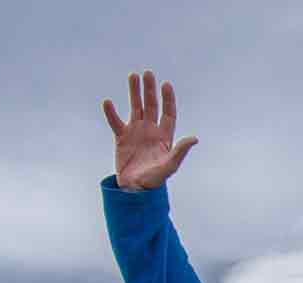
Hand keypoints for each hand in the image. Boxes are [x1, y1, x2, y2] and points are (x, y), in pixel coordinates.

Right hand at [102, 71, 197, 190]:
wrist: (135, 188)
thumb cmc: (155, 179)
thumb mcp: (170, 165)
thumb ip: (180, 151)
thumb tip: (195, 138)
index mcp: (164, 136)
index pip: (168, 113)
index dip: (167, 99)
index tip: (166, 84)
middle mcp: (151, 131)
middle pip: (151, 106)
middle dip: (150, 90)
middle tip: (148, 73)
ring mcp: (136, 132)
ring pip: (135, 108)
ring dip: (134, 93)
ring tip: (133, 76)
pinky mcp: (121, 137)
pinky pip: (115, 122)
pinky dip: (111, 113)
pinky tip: (108, 102)